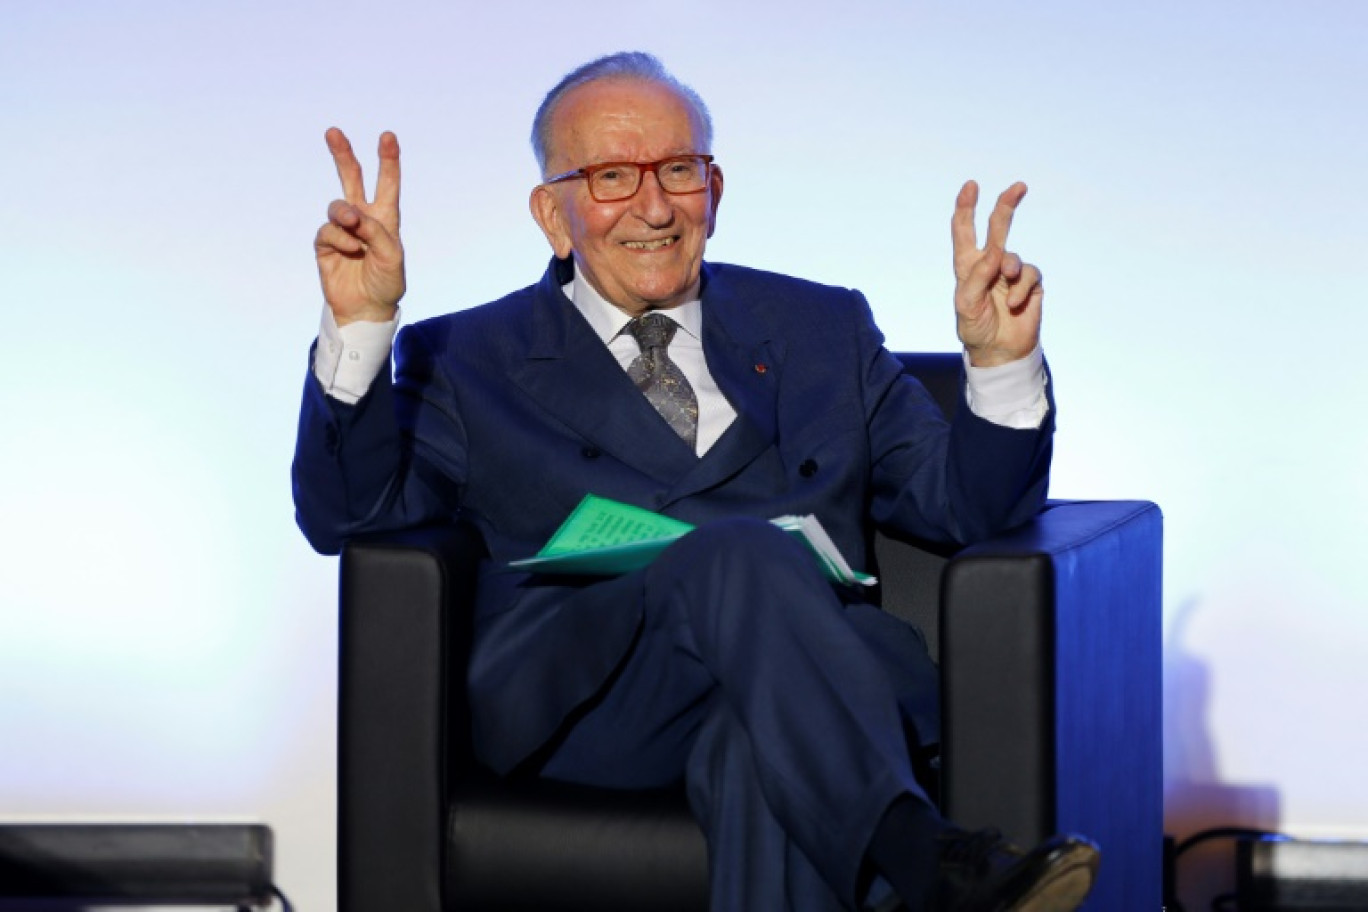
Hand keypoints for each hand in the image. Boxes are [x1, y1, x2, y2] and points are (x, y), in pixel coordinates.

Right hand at [314, 128, 405, 324]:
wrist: (366, 309)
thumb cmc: (386, 283)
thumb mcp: (392, 257)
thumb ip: (376, 231)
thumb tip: (350, 214)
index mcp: (385, 218)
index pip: (387, 184)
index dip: (388, 160)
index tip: (388, 136)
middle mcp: (363, 219)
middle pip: (351, 179)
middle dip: (343, 155)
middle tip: (333, 132)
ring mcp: (342, 230)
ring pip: (337, 206)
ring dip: (345, 213)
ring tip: (353, 225)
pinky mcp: (326, 244)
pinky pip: (328, 230)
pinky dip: (339, 238)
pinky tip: (349, 251)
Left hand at [951, 181, 1042, 366]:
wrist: (999, 351)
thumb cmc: (975, 328)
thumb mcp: (966, 305)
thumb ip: (977, 276)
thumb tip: (997, 252)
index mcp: (967, 265)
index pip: (964, 231)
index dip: (966, 207)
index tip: (970, 186)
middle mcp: (990, 263)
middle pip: (997, 227)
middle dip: (1007, 205)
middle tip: (1019, 186)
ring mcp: (1011, 273)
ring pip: (1015, 256)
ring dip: (1010, 271)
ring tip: (1005, 290)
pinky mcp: (1030, 284)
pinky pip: (1029, 275)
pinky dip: (1021, 289)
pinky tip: (1015, 304)